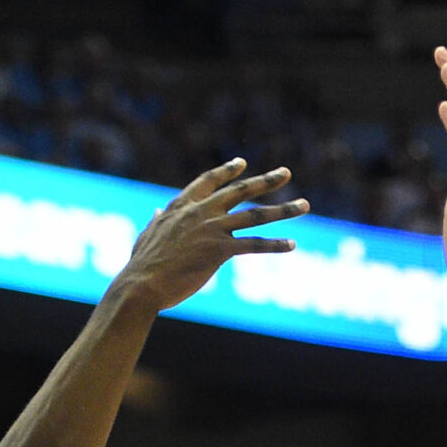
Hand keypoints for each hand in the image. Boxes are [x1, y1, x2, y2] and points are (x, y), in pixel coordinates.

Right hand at [116, 160, 307, 313]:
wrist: (143, 283)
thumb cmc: (141, 265)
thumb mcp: (147, 235)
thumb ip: (157, 222)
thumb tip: (157, 212)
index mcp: (182, 205)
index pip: (209, 181)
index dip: (227, 172)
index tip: (243, 163)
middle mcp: (201, 211)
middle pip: (240, 191)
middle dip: (266, 181)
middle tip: (286, 173)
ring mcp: (212, 229)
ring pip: (255, 215)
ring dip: (283, 210)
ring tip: (304, 206)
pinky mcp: (219, 250)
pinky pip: (254, 244)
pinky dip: (274, 244)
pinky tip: (292, 245)